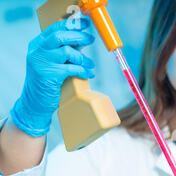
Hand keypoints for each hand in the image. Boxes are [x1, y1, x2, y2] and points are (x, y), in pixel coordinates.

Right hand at [10, 18, 95, 136]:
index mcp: (38, 44)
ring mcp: (42, 62)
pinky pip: (72, 68)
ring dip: (83, 58)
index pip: (55, 28)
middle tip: (90, 39)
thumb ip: (63, 51)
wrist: (35, 102)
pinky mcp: (49, 75)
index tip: (85, 24)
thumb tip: (82, 40)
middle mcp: (37, 50)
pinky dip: (84, 70)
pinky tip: (89, 73)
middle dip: (79, 36)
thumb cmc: (47, 81)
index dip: (72, 25)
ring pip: (68, 52)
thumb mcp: (52, 62)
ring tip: (91, 64)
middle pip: (60, 36)